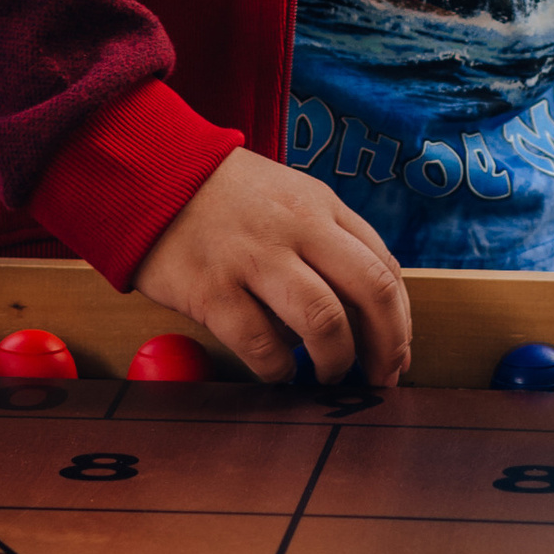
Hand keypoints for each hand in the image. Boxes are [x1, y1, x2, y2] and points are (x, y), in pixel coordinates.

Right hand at [131, 149, 412, 387]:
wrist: (153, 173)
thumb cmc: (228, 198)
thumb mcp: (291, 197)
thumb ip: (331, 241)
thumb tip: (374, 311)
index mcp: (321, 206)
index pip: (385, 267)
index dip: (400, 321)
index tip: (396, 354)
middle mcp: (297, 228)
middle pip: (372, 291)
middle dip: (387, 346)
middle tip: (381, 380)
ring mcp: (255, 258)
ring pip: (325, 321)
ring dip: (337, 361)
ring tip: (329, 376)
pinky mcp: (213, 290)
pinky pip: (264, 346)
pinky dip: (280, 370)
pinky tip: (278, 371)